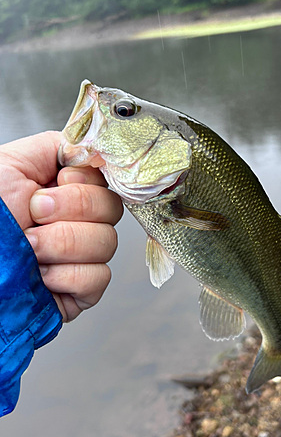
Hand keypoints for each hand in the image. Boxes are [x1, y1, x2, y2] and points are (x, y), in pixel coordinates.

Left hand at [0, 131, 122, 321]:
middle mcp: (78, 222)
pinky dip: (68, 275)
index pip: (106, 180)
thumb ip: (57, 147)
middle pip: (112, 210)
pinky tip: (43, 274)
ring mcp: (81, 257)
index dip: (86, 181)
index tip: (57, 181)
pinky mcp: (81, 290)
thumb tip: (93, 149)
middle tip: (35, 213)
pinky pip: (99, 278)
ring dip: (63, 243)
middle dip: (71, 209)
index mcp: (65, 191)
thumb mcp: (12, 162)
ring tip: (31, 247)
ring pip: (107, 243)